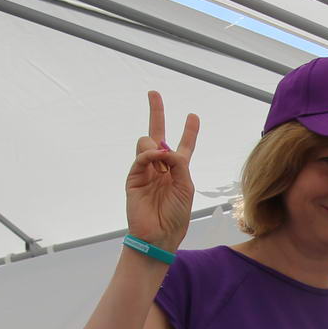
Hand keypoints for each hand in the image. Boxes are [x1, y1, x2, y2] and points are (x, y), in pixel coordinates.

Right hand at [126, 91, 198, 250]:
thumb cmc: (176, 215)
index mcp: (178, 171)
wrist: (159, 235)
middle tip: (153, 93)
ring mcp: (146, 172)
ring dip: (156, 146)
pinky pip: (141, 157)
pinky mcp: (134, 178)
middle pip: (158, 136)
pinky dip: (150, 155)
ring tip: (163, 161)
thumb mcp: (186, 186)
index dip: (189, 131)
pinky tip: (157, 159)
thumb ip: (178, 163)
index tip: (193, 116)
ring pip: (147, 143)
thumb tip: (163, 147)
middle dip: (156, 113)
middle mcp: (161, 168)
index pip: (183, 146)